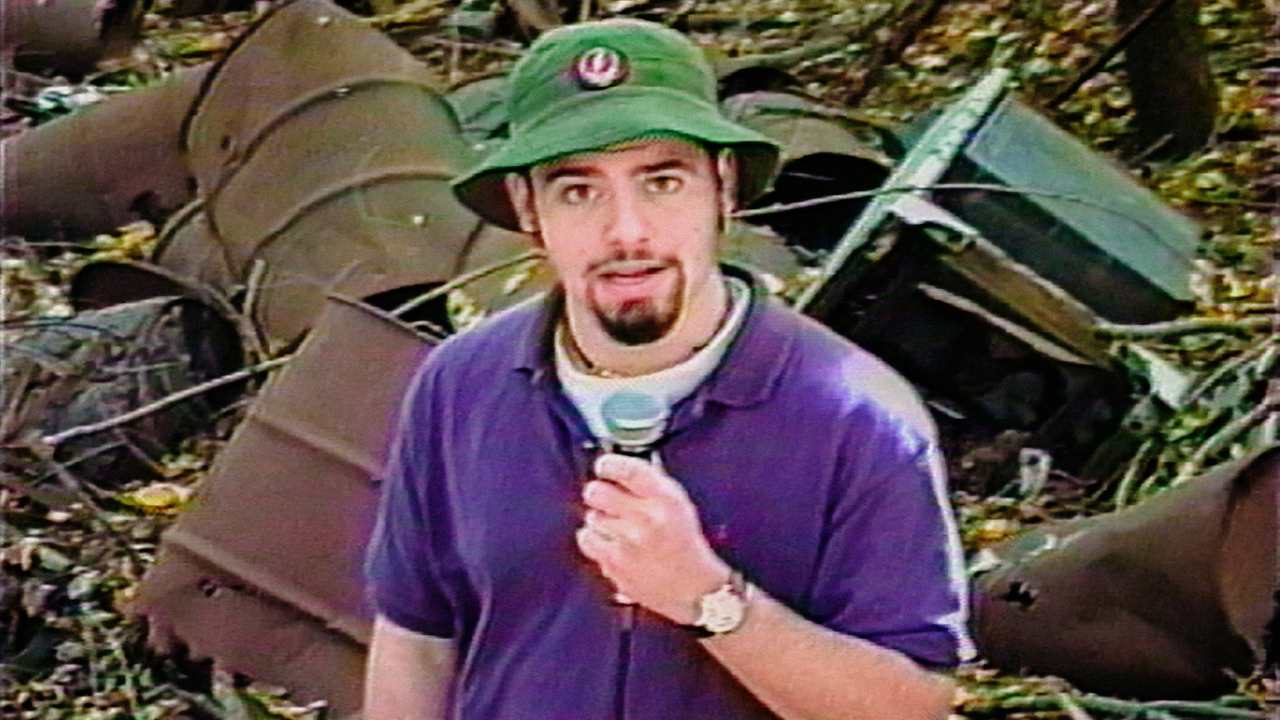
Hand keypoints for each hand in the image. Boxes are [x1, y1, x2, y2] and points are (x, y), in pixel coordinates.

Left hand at [576, 453, 729, 623]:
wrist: (694, 590)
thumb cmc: (686, 546)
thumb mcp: (680, 506)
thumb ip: (650, 485)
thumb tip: (617, 469)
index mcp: (667, 500)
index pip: (628, 470)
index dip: (610, 465)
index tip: (604, 466)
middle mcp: (647, 519)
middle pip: (598, 492)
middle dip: (598, 493)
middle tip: (604, 498)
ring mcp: (628, 543)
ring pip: (592, 517)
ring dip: (600, 520)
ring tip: (617, 530)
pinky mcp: (615, 564)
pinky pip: (587, 539)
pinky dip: (594, 540)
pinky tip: (610, 544)